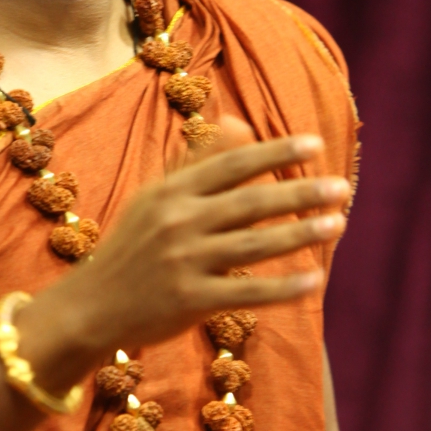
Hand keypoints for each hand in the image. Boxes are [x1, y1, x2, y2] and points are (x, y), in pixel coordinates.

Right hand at [56, 132, 347, 358]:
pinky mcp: (189, 301)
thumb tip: (240, 124)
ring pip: (253, 245)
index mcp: (171, 192)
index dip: (274, 153)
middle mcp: (177, 222)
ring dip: (300, 234)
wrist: (89, 307)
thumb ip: (199, 161)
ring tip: (338, 222)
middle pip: (249, 203)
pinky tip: (314, 280)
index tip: (315, 143)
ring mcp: (183, 262)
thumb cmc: (131, 248)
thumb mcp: (156, 198)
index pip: (231, 164)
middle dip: (299, 192)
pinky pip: (246, 293)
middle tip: (341, 187)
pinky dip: (282, 288)